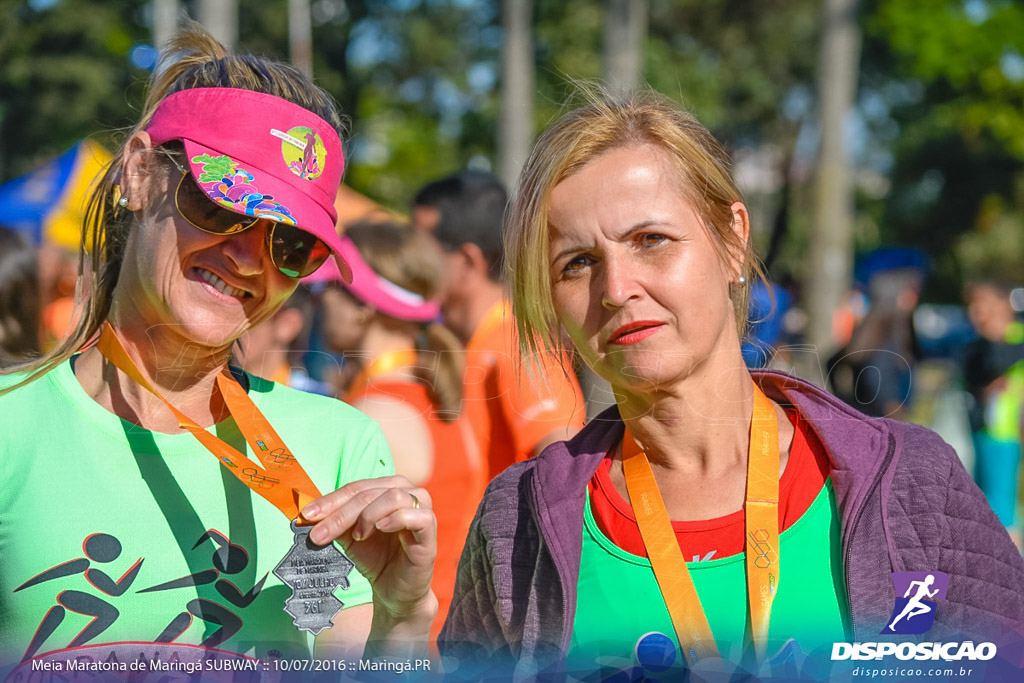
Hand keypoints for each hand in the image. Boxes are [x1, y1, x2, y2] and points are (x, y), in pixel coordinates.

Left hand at [301, 476, 436, 625]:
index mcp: (388, 488)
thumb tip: (307, 513)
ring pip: (394, 497)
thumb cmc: (375, 558)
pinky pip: (419, 516)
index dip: (330, 500)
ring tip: (358, 536)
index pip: (356, 487)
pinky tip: (381, 529)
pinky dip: (396, 519)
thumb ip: (335, 520)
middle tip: (319, 535)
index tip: (306, 516)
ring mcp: (423, 510)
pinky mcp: (431, 531)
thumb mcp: (349, 536)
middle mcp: (409, 492)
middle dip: (341, 513)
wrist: (394, 592)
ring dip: (368, 515)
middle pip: (370, 492)